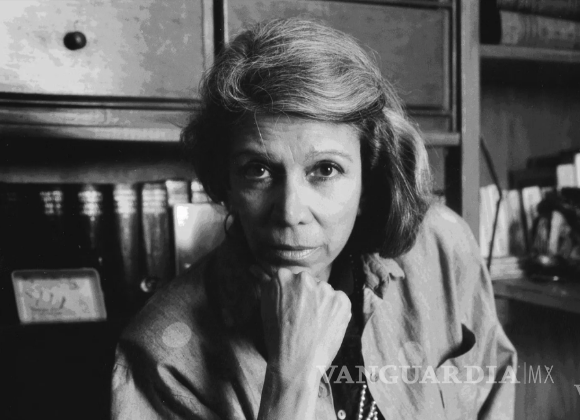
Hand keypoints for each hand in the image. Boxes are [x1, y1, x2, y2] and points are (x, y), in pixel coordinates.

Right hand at [251, 266, 351, 381]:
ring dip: (322, 303)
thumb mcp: (265, 308)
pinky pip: (340, 301)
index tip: (293, 309)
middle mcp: (304, 278)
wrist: (296, 364)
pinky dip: (336, 312)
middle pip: (309, 282)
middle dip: (308, 297)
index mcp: (282, 277)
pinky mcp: (341, 299)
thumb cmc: (278, 339)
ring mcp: (324, 288)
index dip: (293, 295)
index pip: (292, 279)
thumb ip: (268, 286)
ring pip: (325, 292)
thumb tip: (255, 269)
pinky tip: (326, 326)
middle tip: (304, 319)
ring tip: (315, 325)